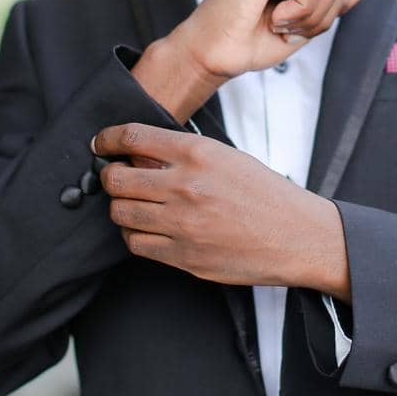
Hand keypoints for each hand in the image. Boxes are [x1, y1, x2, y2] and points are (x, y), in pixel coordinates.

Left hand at [89, 122, 350, 298]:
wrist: (297, 235)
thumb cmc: (264, 194)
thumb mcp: (226, 157)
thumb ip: (182, 154)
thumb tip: (138, 155)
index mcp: (197, 153)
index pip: (132, 138)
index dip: (107, 140)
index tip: (100, 144)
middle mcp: (185, 186)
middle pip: (117, 180)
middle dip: (109, 177)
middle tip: (115, 177)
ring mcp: (182, 224)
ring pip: (121, 214)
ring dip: (121, 207)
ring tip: (134, 204)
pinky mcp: (184, 257)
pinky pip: (137, 244)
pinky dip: (135, 235)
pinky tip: (148, 229)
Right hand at [175, 0, 370, 80]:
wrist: (210, 55)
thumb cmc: (249, 40)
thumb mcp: (307, 22)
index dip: (334, 4)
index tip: (298, 22)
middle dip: (326, 11)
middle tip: (288, 26)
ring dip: (312, 15)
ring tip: (279, 23)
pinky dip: (300, 11)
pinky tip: (272, 17)